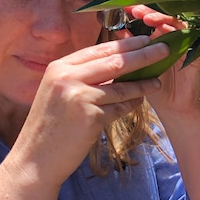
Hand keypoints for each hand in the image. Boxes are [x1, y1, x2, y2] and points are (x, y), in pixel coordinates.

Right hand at [10, 35, 165, 185]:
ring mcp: (80, 97)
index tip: (145, 40)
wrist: (36, 159)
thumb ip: (80, 76)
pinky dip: (131, 105)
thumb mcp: (58, 92)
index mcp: (59, 67)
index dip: (125, 44)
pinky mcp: (91, 118)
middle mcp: (68, 78)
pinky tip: (139, 103)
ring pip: (121, 87)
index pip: (99, 50)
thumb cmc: (50, 126)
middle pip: (115, 62)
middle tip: (163, 50)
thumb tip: (114, 63)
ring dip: (143, 84)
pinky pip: (120, 108)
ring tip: (157, 82)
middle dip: (143, 55)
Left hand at [126, 5, 199, 120]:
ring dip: (160, 18)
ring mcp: (185, 44)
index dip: (136, 12)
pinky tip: (163, 29)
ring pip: (174, 23)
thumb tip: (117, 29)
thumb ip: (131, 50)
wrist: (174, 110)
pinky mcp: (196, 52)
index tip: (121, 7)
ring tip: (146, 18)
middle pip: (160, 17)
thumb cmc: (155, 90)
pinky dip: (176, 30)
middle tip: (133, 9)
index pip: (147, 20)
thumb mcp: (138, 67)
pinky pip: (189, 36)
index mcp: (157, 40)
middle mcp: (172, 39)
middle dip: (146, 11)